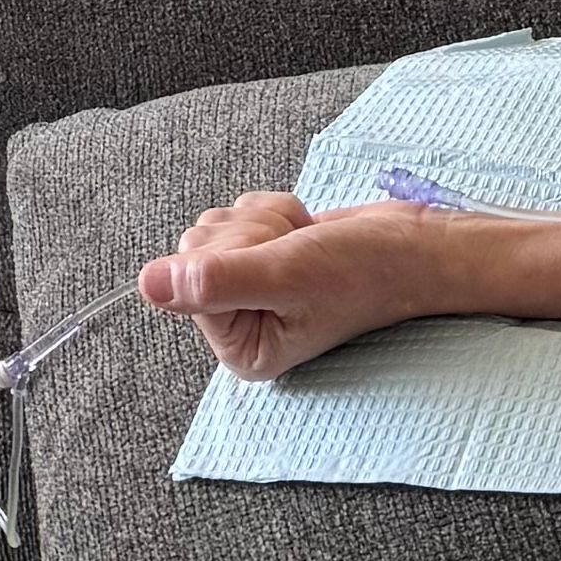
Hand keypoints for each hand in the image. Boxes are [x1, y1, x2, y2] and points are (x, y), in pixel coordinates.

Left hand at [140, 191, 450, 381]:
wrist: (414, 249)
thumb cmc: (363, 271)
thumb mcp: (285, 275)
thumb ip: (214, 282)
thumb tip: (145, 285)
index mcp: (240, 349)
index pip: (187, 284)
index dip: (233, 258)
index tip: (281, 266)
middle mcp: (238, 324)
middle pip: (196, 249)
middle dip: (250, 235)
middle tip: (296, 252)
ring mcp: (249, 291)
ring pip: (216, 226)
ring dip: (263, 221)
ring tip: (304, 244)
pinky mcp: (262, 257)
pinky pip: (237, 215)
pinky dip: (272, 211)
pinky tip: (306, 232)